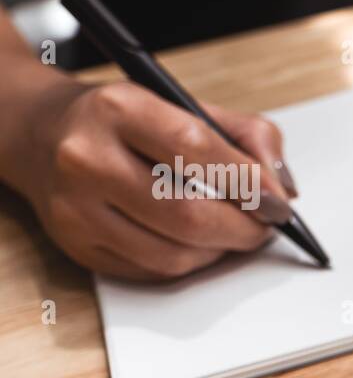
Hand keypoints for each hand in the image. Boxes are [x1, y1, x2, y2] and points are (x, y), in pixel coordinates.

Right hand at [10, 79, 296, 279]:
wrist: (44, 134)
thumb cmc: (128, 122)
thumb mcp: (186, 105)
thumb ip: (248, 135)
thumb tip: (282, 187)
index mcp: (118, 109)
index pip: (196, 148)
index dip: (248, 182)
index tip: (279, 201)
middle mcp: (88, 157)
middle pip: (187, 214)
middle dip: (242, 228)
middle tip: (265, 227)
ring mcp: (76, 207)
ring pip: (172, 254)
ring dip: (219, 251)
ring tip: (233, 233)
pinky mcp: (76, 245)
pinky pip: (152, 271)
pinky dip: (189, 263)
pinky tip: (198, 244)